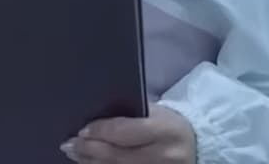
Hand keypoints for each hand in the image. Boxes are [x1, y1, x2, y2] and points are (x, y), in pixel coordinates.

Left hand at [60, 105, 196, 163]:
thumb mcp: (156, 113)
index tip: (81, 131)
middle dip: (89, 150)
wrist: (199, 146)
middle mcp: (164, 156)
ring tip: (75, 155)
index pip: (124, 131)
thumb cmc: (170, 124)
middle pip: (117, 156)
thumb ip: (130, 116)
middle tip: (69, 145)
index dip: (100, 132)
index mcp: (165, 130)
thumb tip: (94, 121)